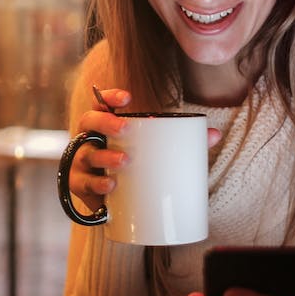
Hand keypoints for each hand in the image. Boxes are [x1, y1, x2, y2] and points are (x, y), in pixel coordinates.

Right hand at [68, 86, 221, 213]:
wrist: (110, 199)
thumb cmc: (130, 164)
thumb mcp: (151, 150)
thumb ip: (181, 140)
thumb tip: (214, 134)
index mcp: (105, 124)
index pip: (101, 102)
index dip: (109, 96)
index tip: (127, 98)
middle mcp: (88, 139)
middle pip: (89, 122)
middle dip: (105, 123)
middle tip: (125, 128)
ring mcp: (81, 163)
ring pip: (86, 154)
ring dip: (104, 156)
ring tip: (124, 161)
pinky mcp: (81, 187)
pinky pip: (83, 184)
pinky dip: (97, 185)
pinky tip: (110, 186)